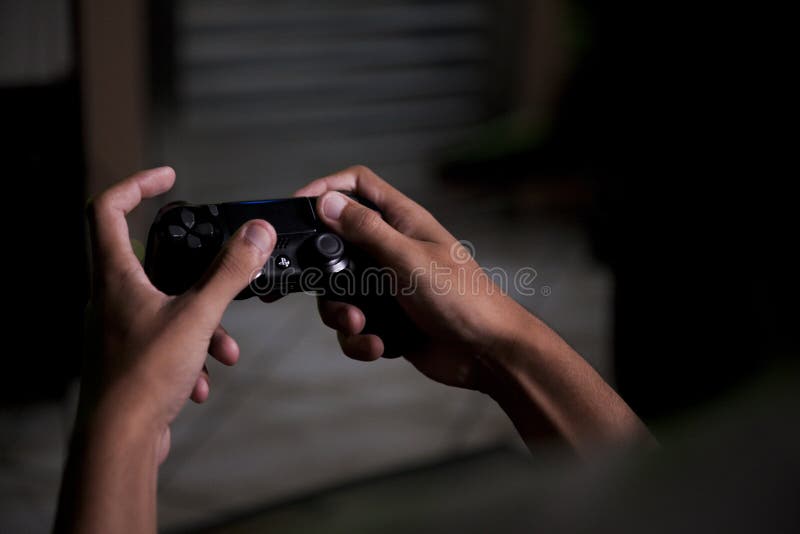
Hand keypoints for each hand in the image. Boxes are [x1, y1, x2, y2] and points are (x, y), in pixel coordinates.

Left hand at [82, 167, 275, 457]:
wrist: (119, 441)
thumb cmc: (143, 378)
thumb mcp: (198, 317)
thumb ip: (229, 272)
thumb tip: (256, 234)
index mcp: (115, 276)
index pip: (108, 209)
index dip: (137, 184)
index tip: (168, 178)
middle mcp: (110, 298)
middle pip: (150, 260)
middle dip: (194, 270)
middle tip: (219, 268)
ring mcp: (119, 329)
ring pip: (166, 305)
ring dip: (201, 321)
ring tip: (224, 348)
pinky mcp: (130, 357)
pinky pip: (166, 339)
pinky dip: (191, 351)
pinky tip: (203, 377)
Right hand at [297, 166, 654, 453]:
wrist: (487, 353)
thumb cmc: (463, 299)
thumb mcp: (408, 259)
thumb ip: (366, 230)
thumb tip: (327, 202)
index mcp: (402, 222)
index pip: (358, 186)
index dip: (327, 188)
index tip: (298, 206)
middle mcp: (392, 250)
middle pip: (336, 245)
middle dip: (325, 273)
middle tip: (327, 287)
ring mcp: (388, 286)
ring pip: (339, 292)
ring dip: (341, 314)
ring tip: (360, 325)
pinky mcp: (387, 319)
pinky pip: (354, 325)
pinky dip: (358, 339)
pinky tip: (377, 346)